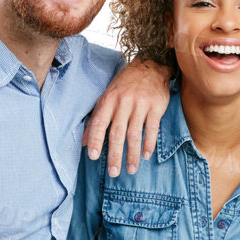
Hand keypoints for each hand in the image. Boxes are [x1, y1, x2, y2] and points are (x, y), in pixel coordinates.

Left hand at [82, 58, 170, 176]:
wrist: (150, 67)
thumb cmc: (125, 85)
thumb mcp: (107, 97)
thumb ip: (96, 119)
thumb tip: (83, 142)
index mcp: (109, 100)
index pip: (99, 123)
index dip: (95, 140)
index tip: (93, 156)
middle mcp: (123, 102)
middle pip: (117, 133)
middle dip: (115, 154)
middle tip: (113, 172)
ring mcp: (140, 104)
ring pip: (135, 134)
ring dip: (132, 154)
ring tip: (131, 169)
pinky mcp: (156, 106)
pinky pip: (152, 128)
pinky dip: (149, 144)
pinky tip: (146, 155)